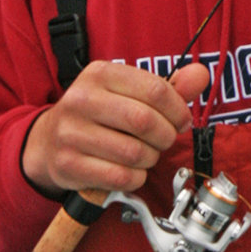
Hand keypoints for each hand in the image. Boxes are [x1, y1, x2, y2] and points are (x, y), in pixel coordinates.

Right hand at [22, 60, 209, 197]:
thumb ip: (170, 86)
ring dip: (151, 158)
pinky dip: (135, 177)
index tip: (181, 120)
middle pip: (145, 121)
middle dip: (165, 136)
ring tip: (145, 154)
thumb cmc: (100, 114)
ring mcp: (71, 132)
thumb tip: (200, 75)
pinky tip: (130, 170)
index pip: (155, 89)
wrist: (50, 141)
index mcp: (100, 74)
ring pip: (134, 152)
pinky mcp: (68, 164)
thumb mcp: (129, 91)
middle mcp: (81, 99)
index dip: (178, 110)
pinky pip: (120, 177)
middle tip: (164, 140)